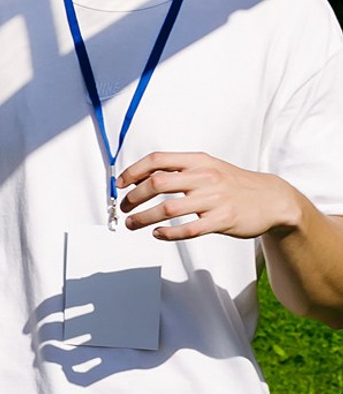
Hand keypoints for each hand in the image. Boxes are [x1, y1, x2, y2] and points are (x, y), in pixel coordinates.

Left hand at [117, 151, 300, 240]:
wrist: (273, 199)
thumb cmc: (233, 183)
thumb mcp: (208, 167)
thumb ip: (179, 169)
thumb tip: (142, 176)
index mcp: (198, 161)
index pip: (157, 160)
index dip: (134, 171)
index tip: (120, 184)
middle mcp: (205, 177)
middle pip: (157, 183)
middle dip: (134, 196)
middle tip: (124, 207)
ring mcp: (214, 199)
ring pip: (168, 209)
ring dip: (144, 218)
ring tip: (132, 223)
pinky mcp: (223, 220)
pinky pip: (188, 229)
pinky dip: (168, 233)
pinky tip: (157, 234)